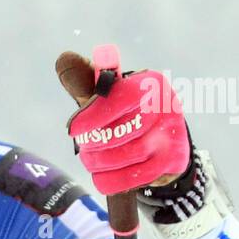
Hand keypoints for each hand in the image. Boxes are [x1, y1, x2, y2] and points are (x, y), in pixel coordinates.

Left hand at [55, 45, 189, 195]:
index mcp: (150, 82)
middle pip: (125, 128)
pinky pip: (136, 177)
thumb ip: (83, 81)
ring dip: (101, 162)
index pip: (123, 96)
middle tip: (84, 147)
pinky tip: (101, 176)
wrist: (157, 145)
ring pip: (129, 154)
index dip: (95, 114)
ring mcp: (174, 133)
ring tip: (91, 160)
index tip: (72, 129)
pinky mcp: (174, 161)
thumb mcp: (103, 98)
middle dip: (96, 142)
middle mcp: (168, 104)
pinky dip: (112, 180)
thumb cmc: (123, 115)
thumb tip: (64, 58)